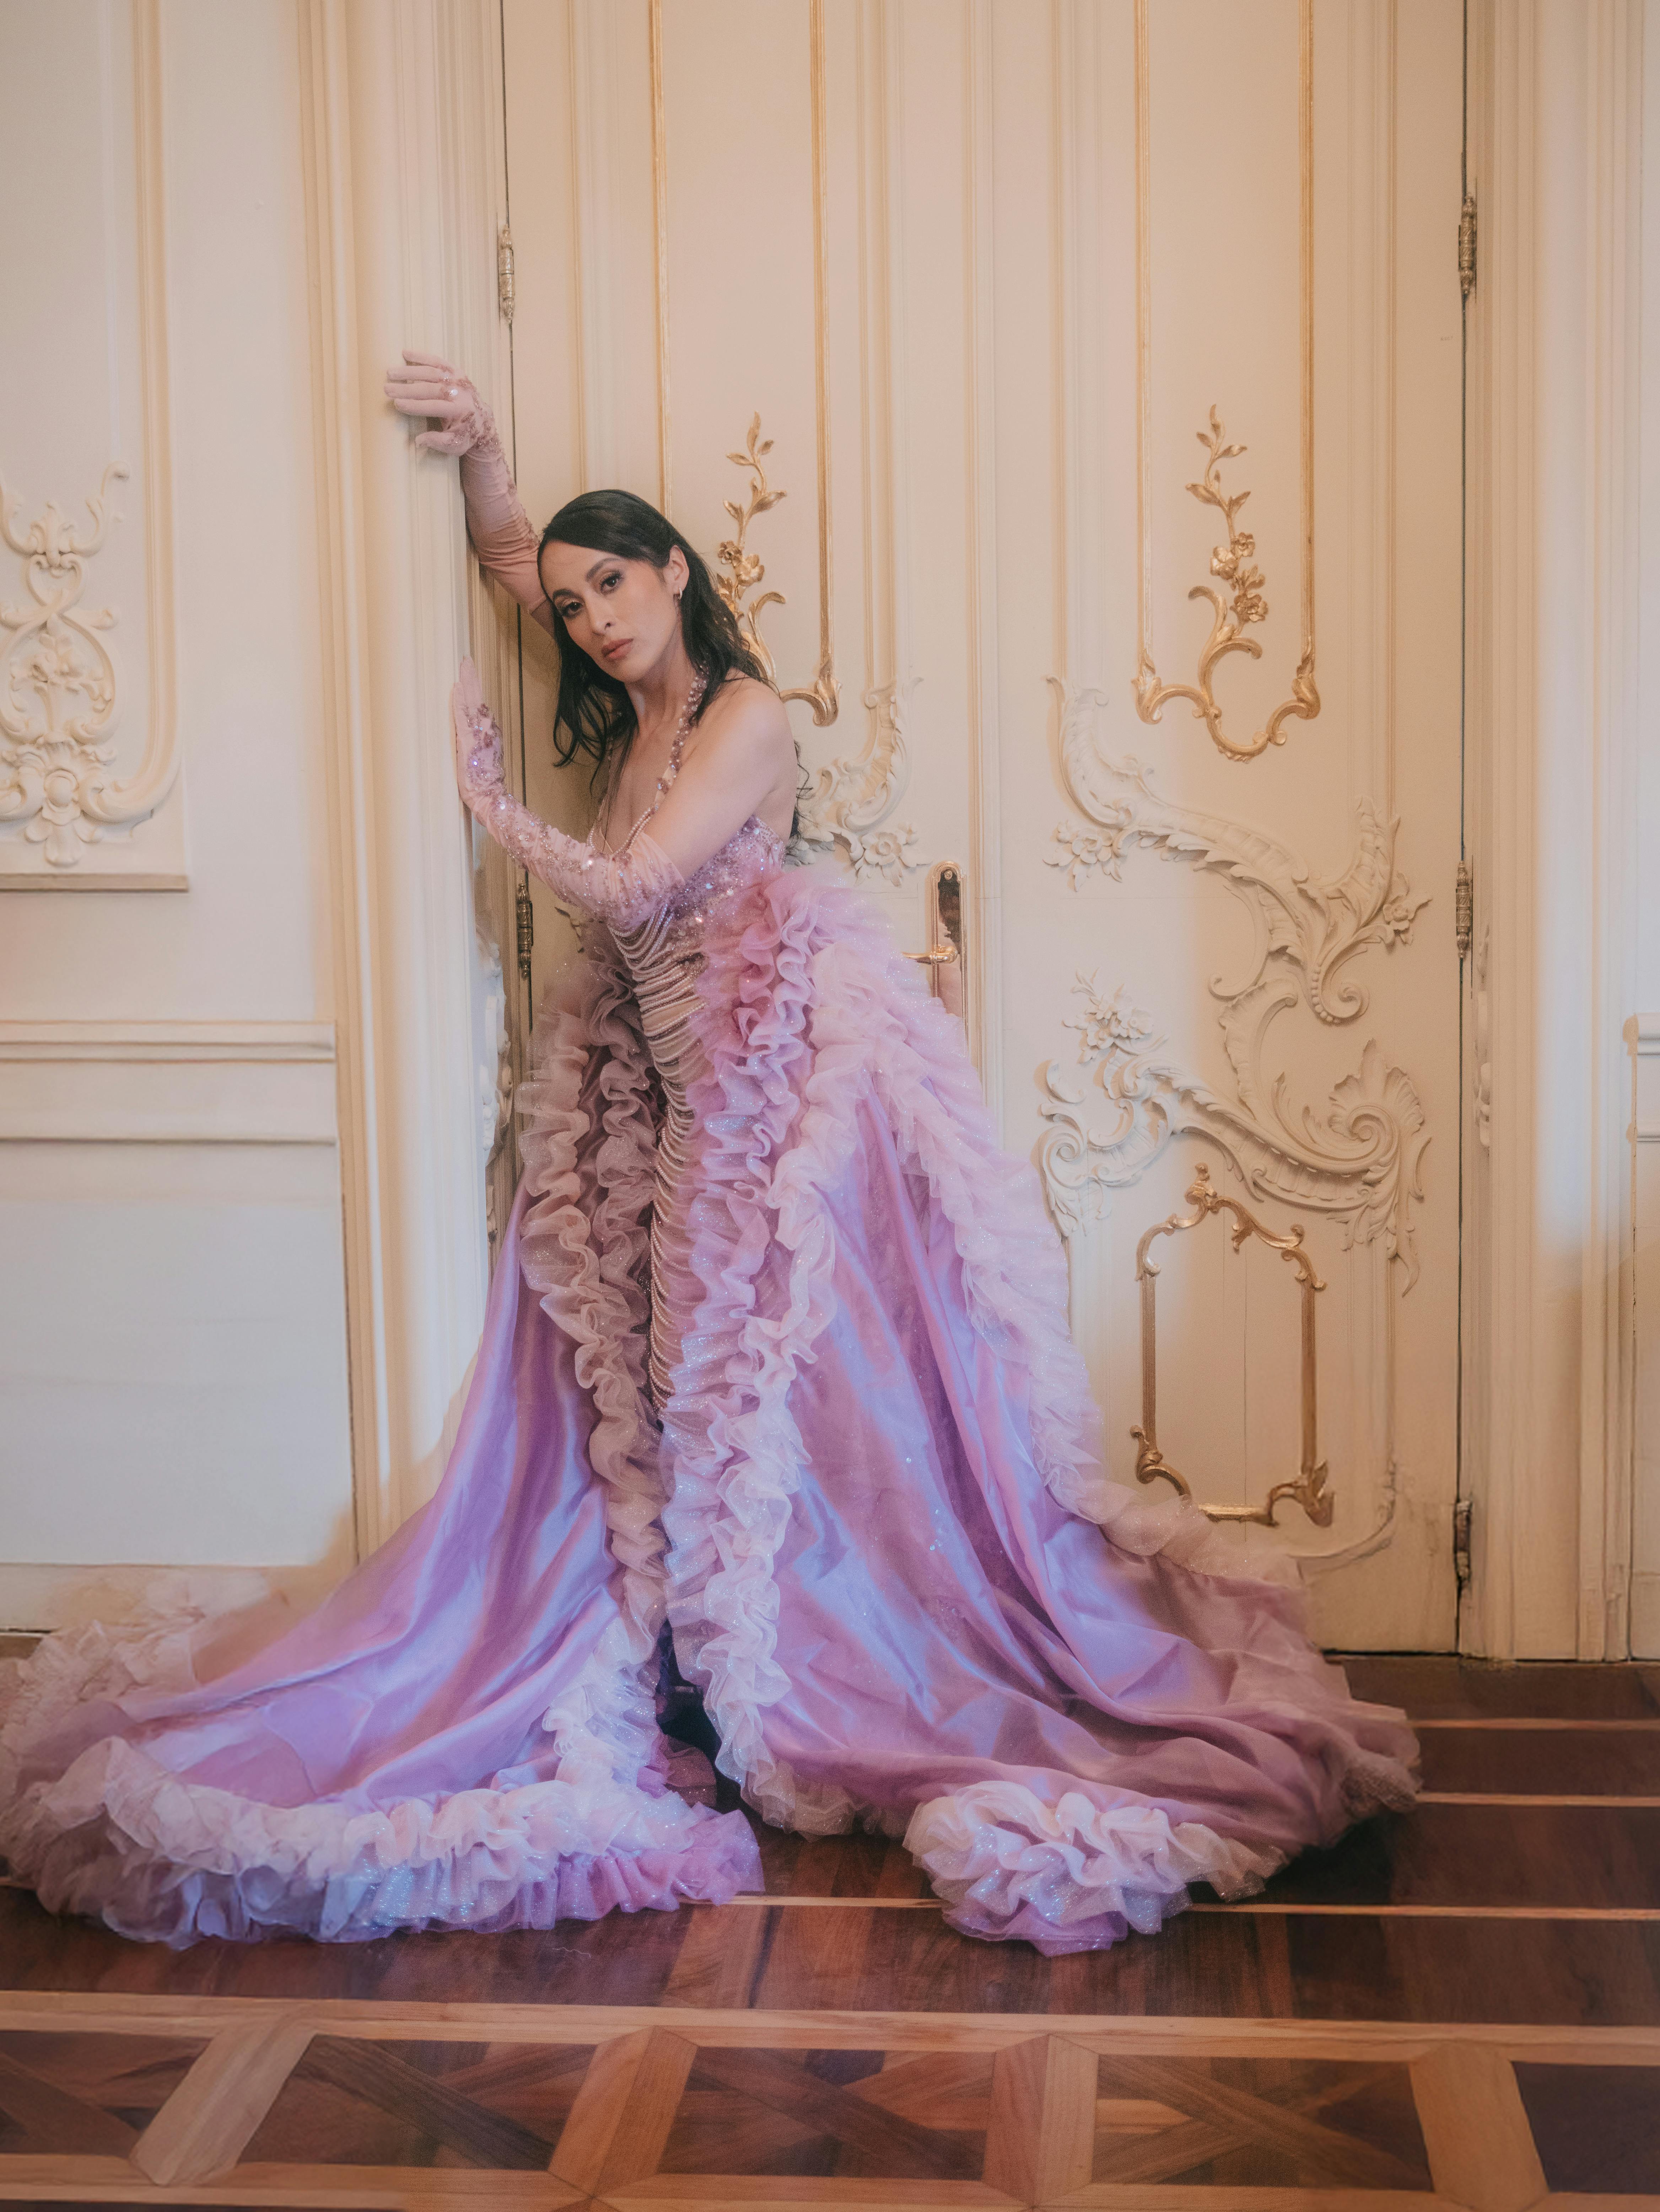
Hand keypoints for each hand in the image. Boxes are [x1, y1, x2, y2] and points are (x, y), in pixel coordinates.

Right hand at [384, 351, 496, 455]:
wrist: (483, 420)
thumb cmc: (465, 435)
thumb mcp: (454, 445)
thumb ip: (437, 442)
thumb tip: (418, 441)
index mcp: (459, 411)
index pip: (434, 406)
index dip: (415, 406)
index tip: (397, 404)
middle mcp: (459, 392)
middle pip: (429, 388)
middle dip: (407, 388)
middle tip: (387, 388)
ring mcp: (457, 379)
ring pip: (430, 372)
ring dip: (409, 371)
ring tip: (390, 373)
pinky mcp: (455, 370)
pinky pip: (437, 361)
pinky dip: (421, 356)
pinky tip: (405, 353)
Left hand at [451, 657, 503, 807]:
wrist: (489, 796)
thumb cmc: (484, 783)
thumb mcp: (482, 760)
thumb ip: (478, 745)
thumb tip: (471, 737)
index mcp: (488, 734)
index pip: (479, 707)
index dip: (474, 690)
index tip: (468, 674)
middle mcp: (486, 730)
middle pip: (477, 699)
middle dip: (471, 679)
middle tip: (466, 660)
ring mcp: (478, 734)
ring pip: (471, 704)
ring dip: (467, 684)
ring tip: (464, 666)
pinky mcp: (468, 740)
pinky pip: (463, 717)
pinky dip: (460, 702)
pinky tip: (456, 688)